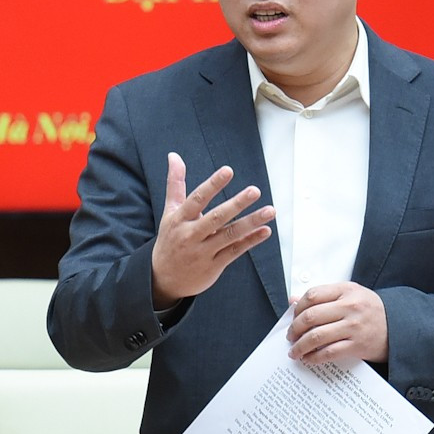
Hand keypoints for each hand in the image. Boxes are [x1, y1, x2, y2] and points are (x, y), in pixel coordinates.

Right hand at [149, 153, 274, 307]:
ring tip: (270, 211)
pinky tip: (265, 231)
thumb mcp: (170, 211)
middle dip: (236, 204)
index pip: (197, 199)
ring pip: (229, 235)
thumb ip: (175, 183)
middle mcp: (191, 235)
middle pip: (216, 218)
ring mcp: (203, 251)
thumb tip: (173, 155)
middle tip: (254, 191)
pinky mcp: (214, 265)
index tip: (228, 171)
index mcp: (180, 219)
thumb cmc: (170, 239)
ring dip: (251, 222)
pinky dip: (250, 241)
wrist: (163, 278)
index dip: (213, 185)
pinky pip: (235, 251)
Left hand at [287, 283, 388, 364]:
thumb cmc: (370, 311)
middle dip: (294, 329)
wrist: (399, 327)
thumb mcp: (350, 295)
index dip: (297, 308)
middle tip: (290, 336)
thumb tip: (292, 301)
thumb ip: (323, 296)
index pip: (312, 295)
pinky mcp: (357, 345)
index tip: (292, 317)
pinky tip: (308, 359)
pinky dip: (314, 357)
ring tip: (294, 351)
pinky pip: (328, 352)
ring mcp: (354, 326)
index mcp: (346, 290)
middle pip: (310, 316)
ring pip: (316, 336)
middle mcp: (350, 306)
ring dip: (300, 346)